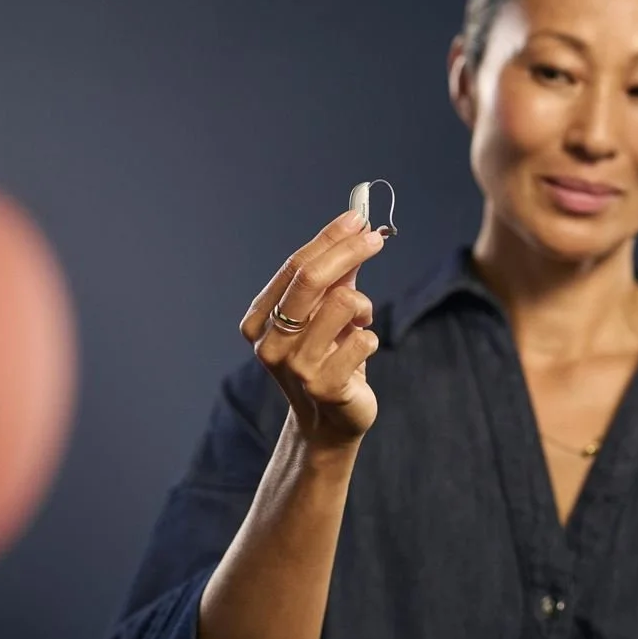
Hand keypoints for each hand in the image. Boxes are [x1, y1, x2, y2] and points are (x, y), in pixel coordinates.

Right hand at [240, 210, 386, 449]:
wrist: (330, 419)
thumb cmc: (328, 356)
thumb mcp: (325, 313)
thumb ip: (336, 275)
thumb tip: (357, 228)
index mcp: (260, 320)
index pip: (296, 265)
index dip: (330, 238)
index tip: (359, 218)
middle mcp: (270, 342)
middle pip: (312, 278)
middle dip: (349, 250)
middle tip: (377, 238)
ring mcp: (295, 366)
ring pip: (344, 303)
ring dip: (363, 308)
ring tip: (357, 326)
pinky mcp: (325, 386)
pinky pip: (365, 338)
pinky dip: (370, 339)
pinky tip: (358, 354)